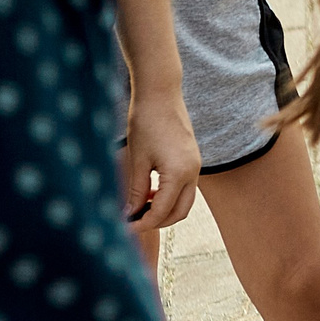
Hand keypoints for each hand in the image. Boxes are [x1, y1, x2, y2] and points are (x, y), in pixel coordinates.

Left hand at [121, 87, 200, 229]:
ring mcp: (195, 165)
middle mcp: (193, 171)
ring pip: (184, 201)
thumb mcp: (138, 160)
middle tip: (133, 221)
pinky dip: (169, 195)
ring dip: (164, 208)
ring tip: (140, 206)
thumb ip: (137, 190)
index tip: (123, 227)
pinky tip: (150, 190)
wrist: (161, 93)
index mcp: (179, 173)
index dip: (141, 224)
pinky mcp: (192, 158)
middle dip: (157, 221)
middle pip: (180, 212)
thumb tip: (130, 213)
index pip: (162, 211)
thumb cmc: (146, 122)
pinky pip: (185, 187)